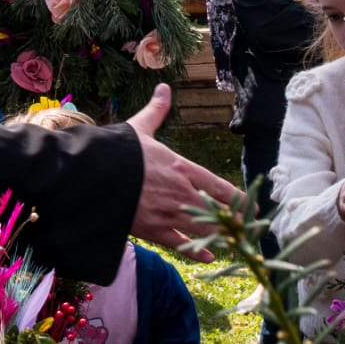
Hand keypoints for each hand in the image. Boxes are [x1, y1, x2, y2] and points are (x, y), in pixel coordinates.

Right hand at [125, 85, 241, 260]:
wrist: (92, 176)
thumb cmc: (117, 151)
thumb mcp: (140, 128)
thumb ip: (157, 111)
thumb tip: (163, 87)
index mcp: (182, 167)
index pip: (219, 186)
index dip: (239, 197)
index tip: (252, 205)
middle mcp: (181, 192)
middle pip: (217, 211)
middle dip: (235, 220)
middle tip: (249, 228)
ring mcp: (169, 213)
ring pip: (204, 229)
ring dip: (221, 236)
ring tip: (235, 242)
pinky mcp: (153, 230)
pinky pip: (181, 243)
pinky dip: (197, 251)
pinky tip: (210, 256)